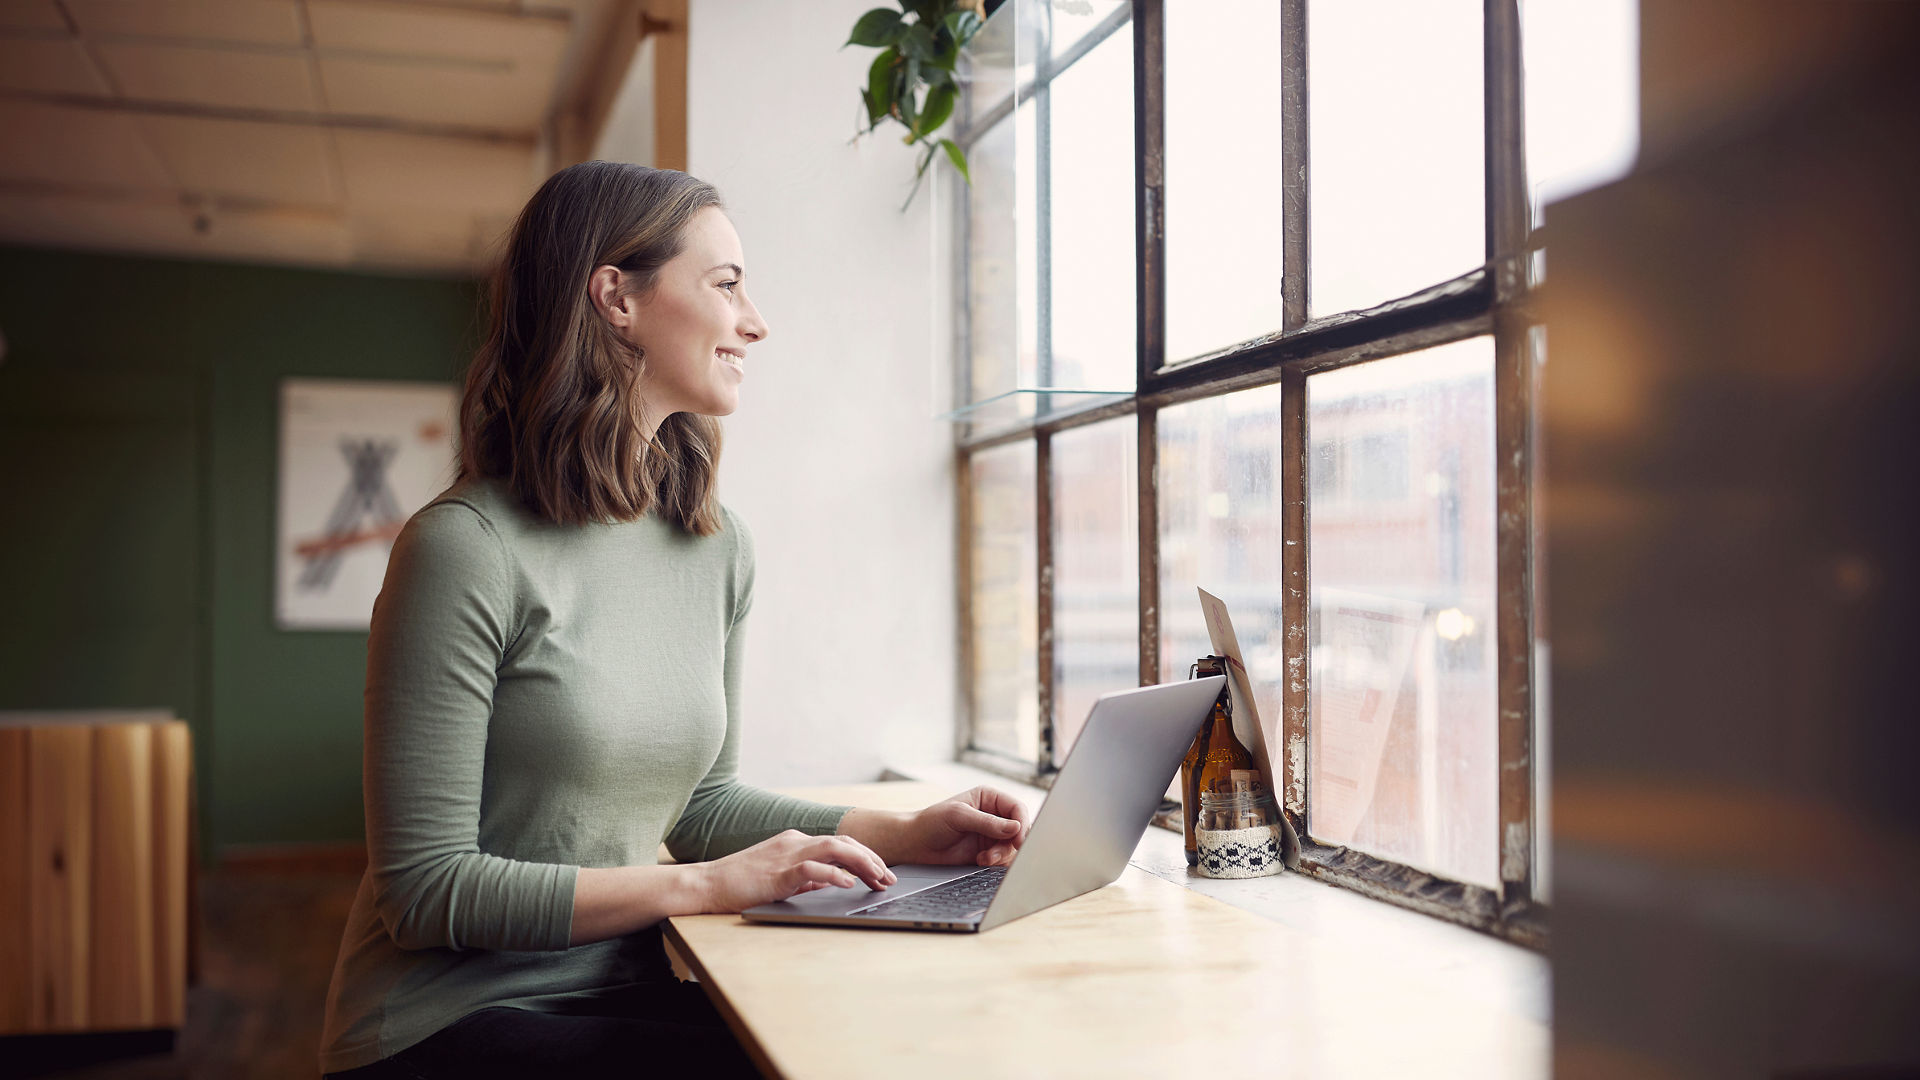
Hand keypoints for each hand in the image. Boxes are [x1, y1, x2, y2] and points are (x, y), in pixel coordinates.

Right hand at [691, 830, 897, 912]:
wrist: (706, 884)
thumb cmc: (740, 884)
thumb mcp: (781, 879)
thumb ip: (807, 879)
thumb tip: (833, 883)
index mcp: (795, 842)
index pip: (839, 843)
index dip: (865, 856)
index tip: (881, 874)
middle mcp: (794, 842)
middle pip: (843, 842)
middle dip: (871, 859)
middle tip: (890, 878)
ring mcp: (785, 854)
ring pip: (833, 848)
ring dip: (861, 862)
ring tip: (878, 878)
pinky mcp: (777, 872)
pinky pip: (811, 868)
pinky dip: (833, 874)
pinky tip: (848, 883)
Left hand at [895, 786, 1031, 867]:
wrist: (916, 845)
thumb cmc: (932, 823)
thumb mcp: (959, 816)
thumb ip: (988, 822)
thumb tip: (1016, 828)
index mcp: (989, 798)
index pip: (1017, 808)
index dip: (1022, 823)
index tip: (1019, 839)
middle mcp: (994, 816)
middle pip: (1019, 829)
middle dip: (1013, 843)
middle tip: (1002, 853)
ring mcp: (992, 835)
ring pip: (1013, 847)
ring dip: (1002, 855)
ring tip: (984, 859)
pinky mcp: (988, 852)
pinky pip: (1003, 859)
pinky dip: (996, 863)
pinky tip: (980, 861)